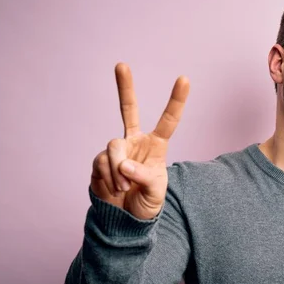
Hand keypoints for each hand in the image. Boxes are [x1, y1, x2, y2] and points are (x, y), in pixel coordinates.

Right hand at [90, 63, 189, 219]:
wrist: (125, 219)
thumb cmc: (146, 201)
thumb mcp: (155, 192)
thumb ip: (144, 177)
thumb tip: (124, 166)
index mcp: (156, 146)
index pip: (168, 121)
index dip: (176, 100)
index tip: (184, 79)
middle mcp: (135, 142)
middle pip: (128, 109)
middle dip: (124, 87)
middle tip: (121, 65)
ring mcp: (116, 150)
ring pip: (113, 146)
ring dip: (118, 171)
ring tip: (123, 188)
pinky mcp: (99, 160)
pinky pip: (102, 162)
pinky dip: (108, 178)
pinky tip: (113, 189)